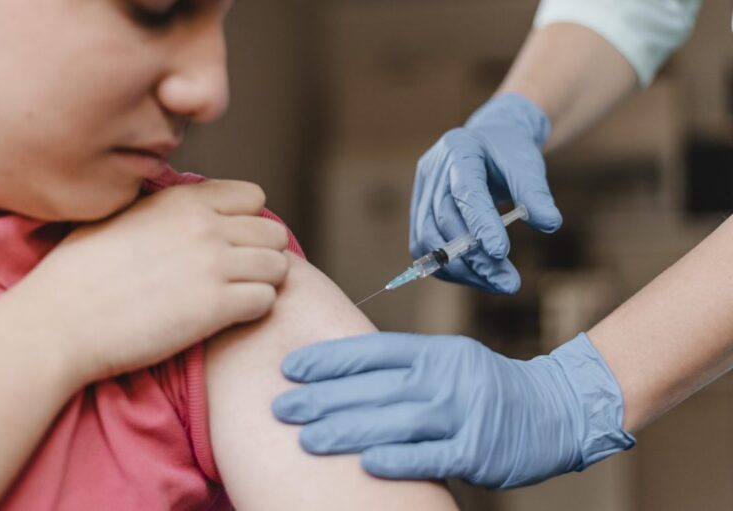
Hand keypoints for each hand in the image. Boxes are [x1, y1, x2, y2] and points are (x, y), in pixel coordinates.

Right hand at [1, 179, 289, 381]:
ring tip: (236, 296)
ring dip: (263, 283)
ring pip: (279, 266)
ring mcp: (214, 266)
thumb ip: (168, 208)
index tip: (230, 243)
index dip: (247, 222)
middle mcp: (206, 226)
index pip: (253, 197)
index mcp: (184, 201)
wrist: (60, 321)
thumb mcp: (123, 215)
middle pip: (273, 233)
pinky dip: (255, 310)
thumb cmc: (81, 271)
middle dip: (262, 254)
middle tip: (239, 275)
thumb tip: (195, 209)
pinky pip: (267, 300)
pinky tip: (229, 316)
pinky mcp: (217, 307)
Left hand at [273, 332, 633, 488]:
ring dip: (347, 429)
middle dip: (323, 397)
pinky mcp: (477, 450)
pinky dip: (397, 458)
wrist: (554, 409)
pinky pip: (430, 455)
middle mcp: (444, 377)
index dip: (329, 360)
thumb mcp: (447, 361)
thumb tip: (343, 376)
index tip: (290, 369)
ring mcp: (462, 413)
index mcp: (434, 352)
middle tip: (281, 408)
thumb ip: (403, 368)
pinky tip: (364, 462)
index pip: (372, 351)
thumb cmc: (487, 385)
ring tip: (306, 438)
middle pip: (374, 386)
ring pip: (395, 420)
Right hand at [411, 93, 561, 292]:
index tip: (500, 254)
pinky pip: (425, 248)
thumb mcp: (527, 164)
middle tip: (508, 283)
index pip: (465, 191)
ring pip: (428, 240)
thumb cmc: (509, 152)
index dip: (480, 224)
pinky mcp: (419, 213)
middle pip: (444, 221)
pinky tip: (479, 277)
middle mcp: (433, 170)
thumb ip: (536, 193)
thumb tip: (550, 224)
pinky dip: (450, 268)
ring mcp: (420, 192)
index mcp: (459, 149)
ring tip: (497, 284)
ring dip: (461, 269)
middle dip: (475, 257)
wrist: (488, 144)